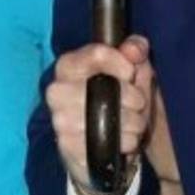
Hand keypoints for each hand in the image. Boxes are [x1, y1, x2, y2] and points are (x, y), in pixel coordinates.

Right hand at [45, 35, 153, 193]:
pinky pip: (107, 142)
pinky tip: (124, 138)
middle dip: (132, 97)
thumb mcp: (132, 67)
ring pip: (108, 118)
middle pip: (106, 88)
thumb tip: (133, 49)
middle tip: (137, 103)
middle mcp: (57, 90)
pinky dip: (125, 141)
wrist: (106, 139)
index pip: (97, 54)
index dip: (123, 63)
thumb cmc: (118, 97)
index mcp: (68, 64)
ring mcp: (60, 120)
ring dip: (132, 121)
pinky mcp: (67, 146)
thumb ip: (135, 49)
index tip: (132, 73)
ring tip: (134, 121)